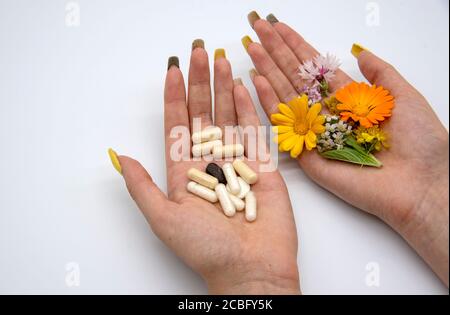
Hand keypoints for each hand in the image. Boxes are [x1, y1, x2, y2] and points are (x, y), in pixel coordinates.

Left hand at [110, 42, 299, 293]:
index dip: (174, 98)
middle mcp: (210, 163)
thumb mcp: (164, 219)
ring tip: (220, 60)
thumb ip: (142, 187)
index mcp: (185, 173)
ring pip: (228, 117)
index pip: (177, 127)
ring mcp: (238, 163)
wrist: (251, 269)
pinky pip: (254, 132)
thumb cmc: (206, 249)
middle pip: (203, 115)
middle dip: (200, 83)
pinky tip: (240, 87)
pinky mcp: (264, 167)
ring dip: (223, 88)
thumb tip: (122, 158)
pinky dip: (248, 108)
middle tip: (198, 52)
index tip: (171, 72)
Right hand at [243, 12, 448, 284]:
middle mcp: (327, 114)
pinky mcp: (308, 157)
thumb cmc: (420, 141)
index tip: (278, 26)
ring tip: (251, 45)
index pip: (315, 67)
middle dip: (275, 51)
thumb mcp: (402, 95)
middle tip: (255, 27)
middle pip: (295, 77)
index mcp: (347, 99)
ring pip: (285, 96)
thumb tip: (359, 49)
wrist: (423, 183)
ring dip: (267, 70)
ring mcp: (315, 134)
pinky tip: (257, 80)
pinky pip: (285, 128)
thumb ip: (379, 72)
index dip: (296, 45)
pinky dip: (269, 104)